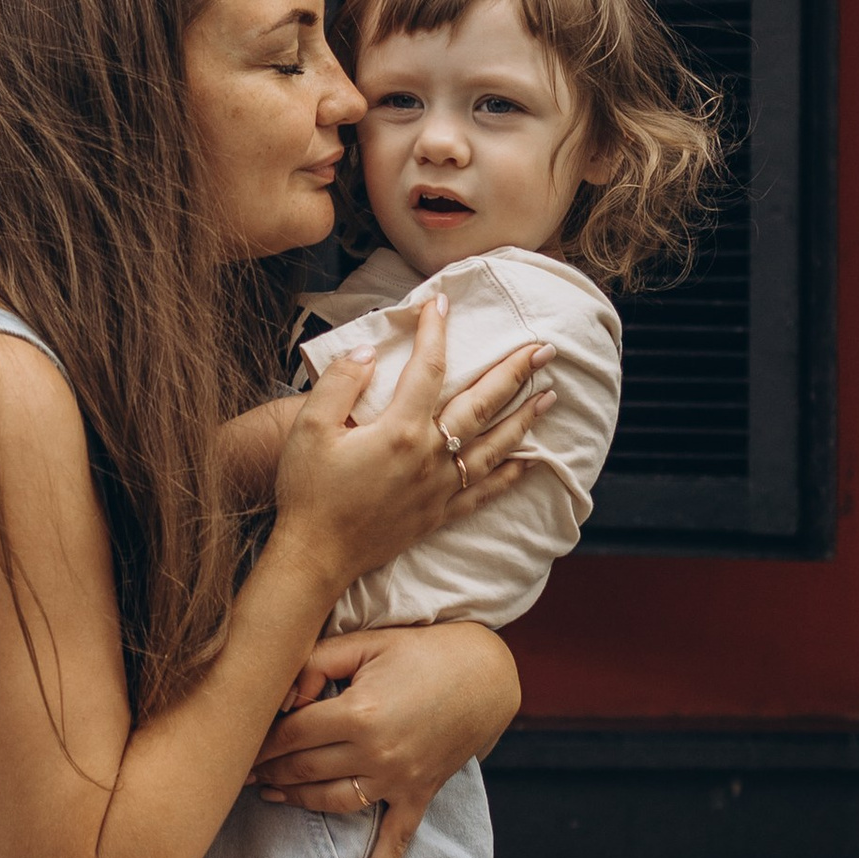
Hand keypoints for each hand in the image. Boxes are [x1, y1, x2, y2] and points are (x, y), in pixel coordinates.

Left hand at [250, 620, 522, 857]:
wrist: (486, 674)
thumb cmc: (421, 651)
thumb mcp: (365, 643)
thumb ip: (315, 664)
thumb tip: (281, 698)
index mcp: (359, 713)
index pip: (290, 735)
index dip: (259, 740)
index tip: (238, 742)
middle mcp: (377, 753)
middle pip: (305, 769)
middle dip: (269, 769)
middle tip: (244, 769)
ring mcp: (399, 779)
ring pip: (333, 802)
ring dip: (298, 801)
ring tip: (272, 794)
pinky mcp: (420, 794)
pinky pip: (397, 839)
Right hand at [272, 314, 550, 590]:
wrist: (316, 555)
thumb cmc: (308, 490)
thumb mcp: (309, 428)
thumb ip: (339, 382)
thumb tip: (369, 351)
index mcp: (399, 430)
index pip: (428, 368)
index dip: (436, 330)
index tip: (441, 303)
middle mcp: (430, 456)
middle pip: (482, 405)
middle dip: (515, 372)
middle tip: (545, 348)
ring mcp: (440, 487)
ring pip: (494, 446)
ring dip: (524, 418)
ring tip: (550, 394)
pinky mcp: (439, 513)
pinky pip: (485, 491)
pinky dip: (511, 476)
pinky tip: (531, 462)